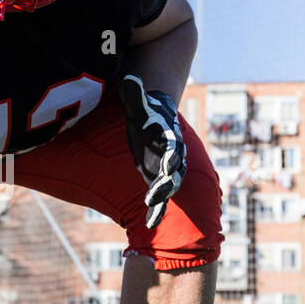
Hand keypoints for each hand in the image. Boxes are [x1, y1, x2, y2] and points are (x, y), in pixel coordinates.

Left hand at [119, 74, 186, 229]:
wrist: (156, 119)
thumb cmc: (148, 112)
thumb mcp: (141, 104)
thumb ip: (136, 94)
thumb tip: (130, 79)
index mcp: (171, 138)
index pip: (174, 148)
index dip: (172, 157)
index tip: (168, 164)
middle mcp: (173, 157)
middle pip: (174, 172)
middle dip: (166, 183)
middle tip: (157, 195)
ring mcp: (167, 170)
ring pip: (168, 187)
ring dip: (161, 200)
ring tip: (153, 214)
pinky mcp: (158, 179)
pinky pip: (159, 197)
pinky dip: (156, 210)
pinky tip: (149, 223)